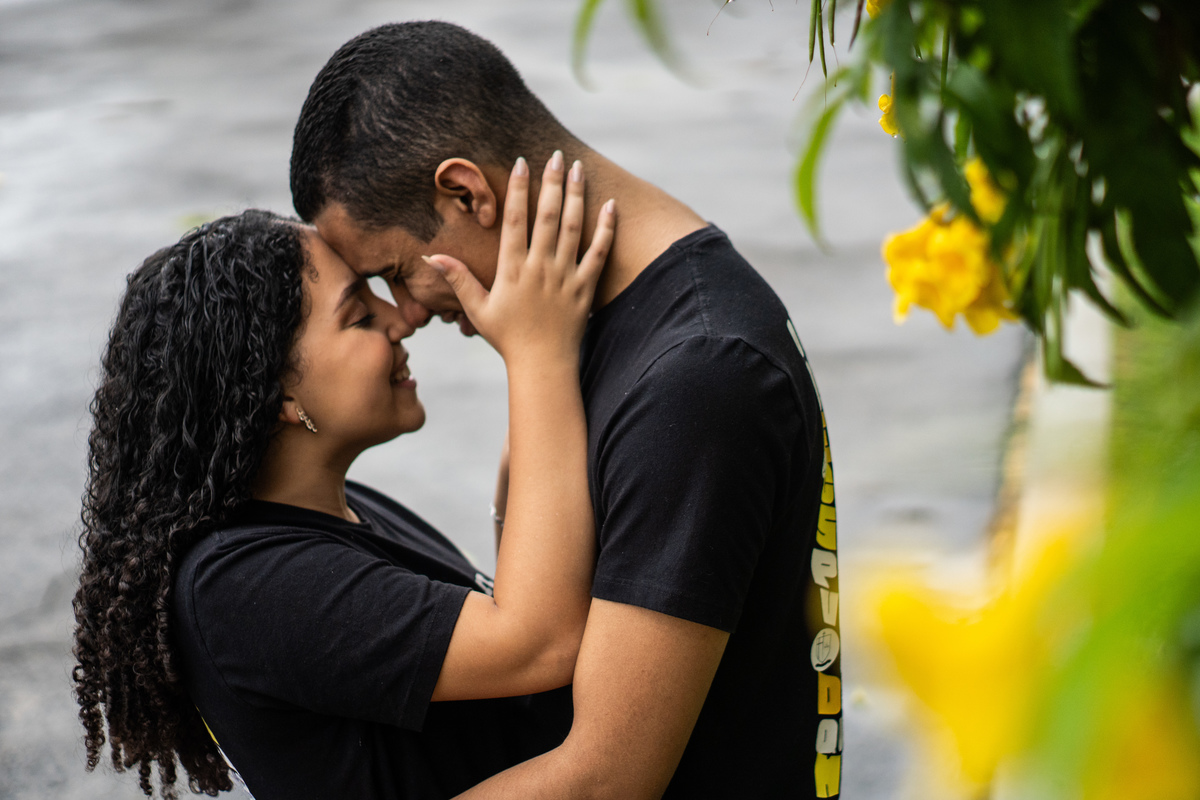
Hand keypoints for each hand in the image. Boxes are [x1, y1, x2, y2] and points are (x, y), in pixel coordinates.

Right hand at [425, 152, 615, 365]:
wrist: (542, 366)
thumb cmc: (507, 338)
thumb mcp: (477, 309)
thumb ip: (458, 279)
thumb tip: (432, 257)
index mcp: (512, 270)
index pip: (515, 220)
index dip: (518, 189)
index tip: (521, 163)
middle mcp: (540, 268)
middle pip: (548, 216)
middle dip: (551, 182)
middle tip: (554, 155)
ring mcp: (566, 277)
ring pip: (574, 229)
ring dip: (577, 196)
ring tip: (578, 168)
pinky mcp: (586, 288)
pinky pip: (599, 253)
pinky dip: (606, 229)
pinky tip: (610, 206)